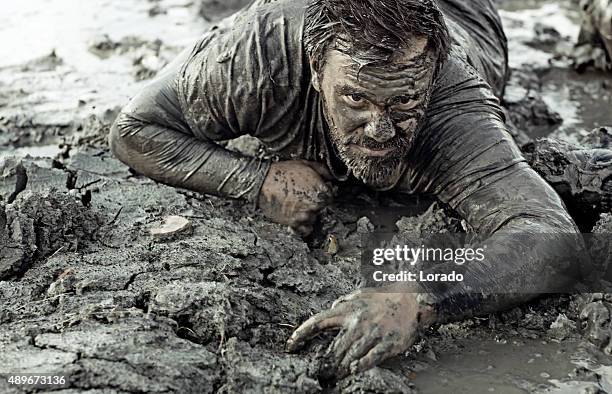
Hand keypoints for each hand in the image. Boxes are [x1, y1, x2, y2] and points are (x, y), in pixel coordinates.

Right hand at [258, 160, 333, 234]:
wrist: (263, 182)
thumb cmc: (283, 172)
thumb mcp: (306, 164)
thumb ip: (323, 170)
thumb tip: (331, 177)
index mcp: (320, 191)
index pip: (330, 197)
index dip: (324, 193)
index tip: (318, 191)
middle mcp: (314, 205)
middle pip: (322, 208)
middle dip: (316, 202)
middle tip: (305, 196)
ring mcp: (304, 215)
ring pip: (313, 218)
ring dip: (309, 213)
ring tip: (298, 204)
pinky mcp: (293, 223)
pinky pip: (305, 229)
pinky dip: (303, 225)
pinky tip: (298, 217)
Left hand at [286, 290, 435, 377]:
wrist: (411, 299)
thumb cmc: (383, 299)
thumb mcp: (359, 294)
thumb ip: (343, 302)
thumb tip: (330, 309)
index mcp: (347, 310)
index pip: (318, 321)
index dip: (301, 333)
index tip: (290, 345)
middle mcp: (357, 322)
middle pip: (334, 347)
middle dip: (325, 364)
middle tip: (320, 375)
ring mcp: (372, 333)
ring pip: (350, 356)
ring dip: (340, 369)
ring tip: (334, 377)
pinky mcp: (387, 342)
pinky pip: (370, 359)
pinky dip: (360, 366)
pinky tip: (353, 371)